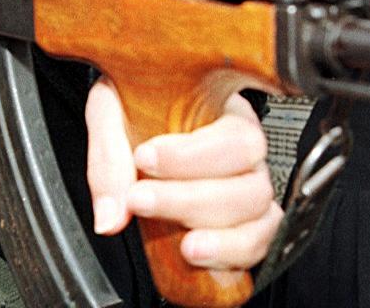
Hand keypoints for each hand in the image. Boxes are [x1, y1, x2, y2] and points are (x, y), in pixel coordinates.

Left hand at [85, 76, 280, 269]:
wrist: (137, 142)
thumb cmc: (133, 114)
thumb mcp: (111, 113)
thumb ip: (109, 158)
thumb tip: (110, 218)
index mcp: (226, 113)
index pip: (231, 135)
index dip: (190, 154)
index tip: (143, 158)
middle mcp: (246, 154)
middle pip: (249, 181)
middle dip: (192, 198)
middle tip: (141, 200)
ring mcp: (251, 191)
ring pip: (259, 216)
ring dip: (220, 236)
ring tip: (183, 245)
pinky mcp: (247, 227)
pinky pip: (260, 243)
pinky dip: (233, 254)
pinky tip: (197, 256)